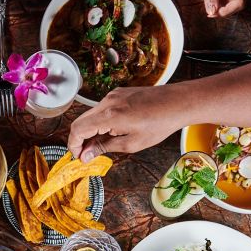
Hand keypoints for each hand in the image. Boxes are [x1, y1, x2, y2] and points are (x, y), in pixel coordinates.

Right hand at [67, 87, 184, 160]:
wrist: (177, 103)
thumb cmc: (159, 124)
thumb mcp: (131, 143)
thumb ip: (104, 148)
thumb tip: (86, 155)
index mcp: (109, 116)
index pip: (78, 129)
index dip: (73, 145)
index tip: (78, 156)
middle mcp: (107, 102)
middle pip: (80, 121)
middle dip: (79, 139)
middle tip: (86, 154)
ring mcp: (112, 96)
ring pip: (89, 115)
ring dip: (90, 131)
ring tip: (100, 145)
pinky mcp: (118, 93)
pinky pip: (100, 109)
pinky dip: (99, 122)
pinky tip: (110, 132)